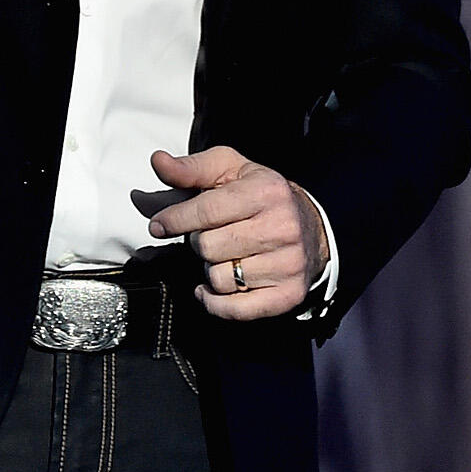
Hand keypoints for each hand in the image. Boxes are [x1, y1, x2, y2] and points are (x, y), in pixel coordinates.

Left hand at [142, 147, 328, 320]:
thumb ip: (191, 168)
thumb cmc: (262, 197)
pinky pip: (234, 309)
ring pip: (218, 279)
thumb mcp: (230, 171)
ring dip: (211, 270)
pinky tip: (215, 288)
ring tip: (226, 256)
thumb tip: (158, 161)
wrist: (312, 229)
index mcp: (266, 192)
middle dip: (200, 243)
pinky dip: (216, 302)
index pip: (205, 211)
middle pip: (208, 247)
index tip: (159, 225)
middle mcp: (282, 227)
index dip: (174, 220)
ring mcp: (288, 263)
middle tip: (212, 235)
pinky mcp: (288, 294)